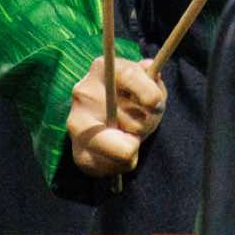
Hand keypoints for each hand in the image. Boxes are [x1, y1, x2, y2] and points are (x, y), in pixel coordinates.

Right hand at [66, 56, 165, 176]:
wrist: (102, 121)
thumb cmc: (130, 98)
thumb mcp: (146, 82)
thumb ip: (152, 79)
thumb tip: (151, 71)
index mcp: (102, 68)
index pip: (129, 76)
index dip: (148, 92)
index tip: (157, 105)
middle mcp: (83, 94)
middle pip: (134, 120)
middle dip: (145, 124)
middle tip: (139, 120)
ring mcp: (77, 125)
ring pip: (126, 148)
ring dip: (136, 144)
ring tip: (128, 134)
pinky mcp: (79, 154)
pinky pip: (118, 165)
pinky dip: (127, 162)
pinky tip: (119, 148)